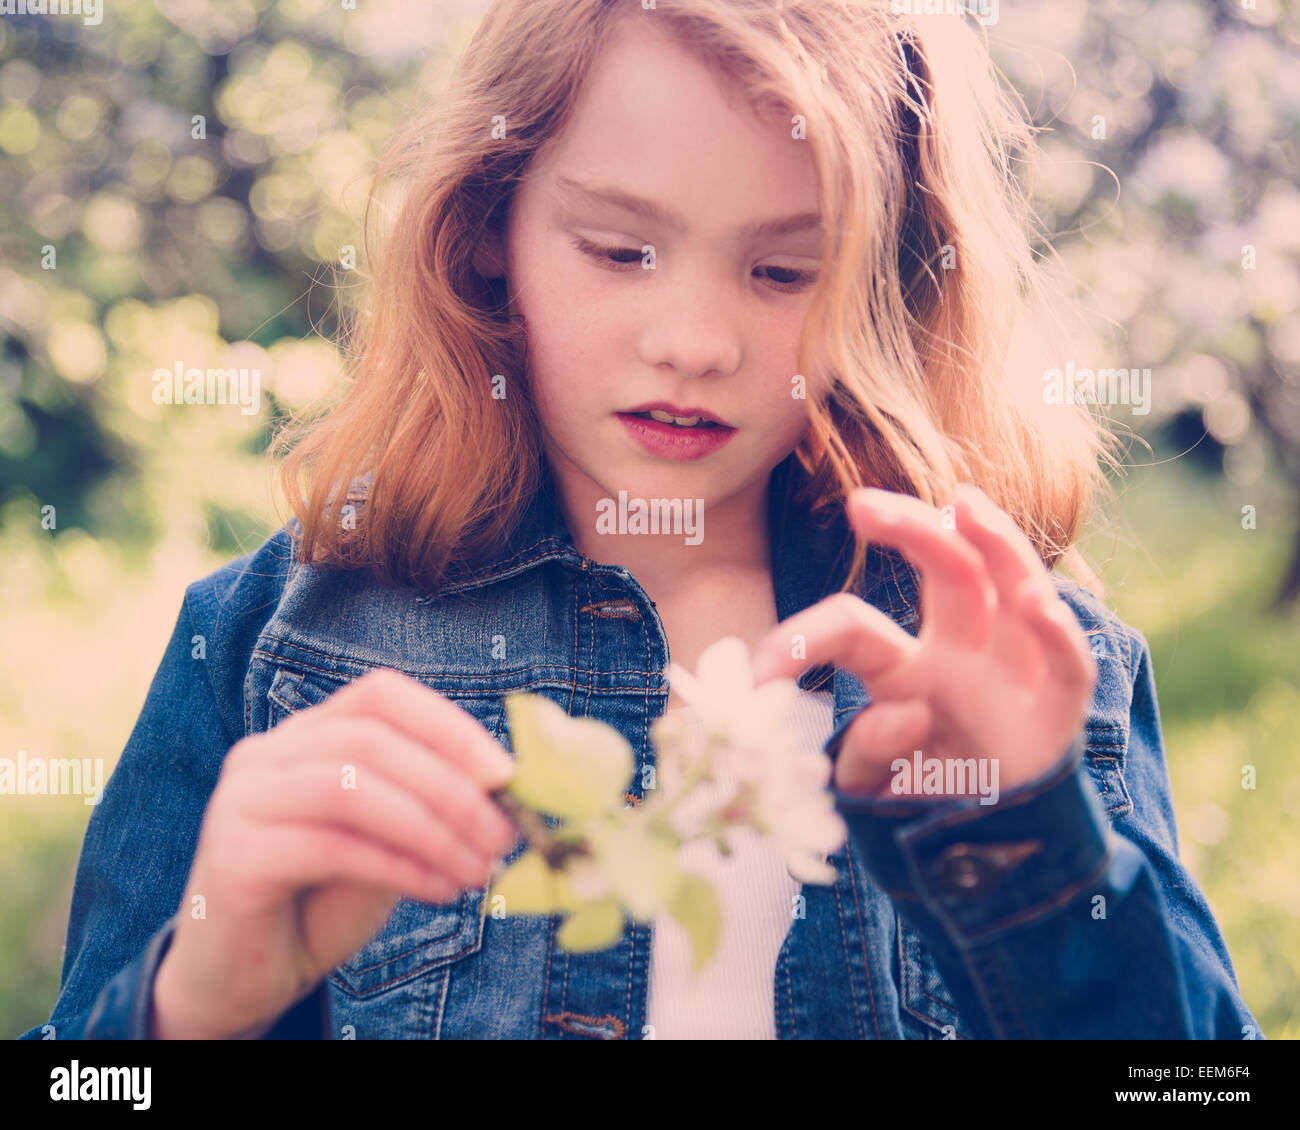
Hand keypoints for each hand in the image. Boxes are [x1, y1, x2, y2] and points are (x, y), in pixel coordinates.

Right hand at [151, 668, 518, 1038]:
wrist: (242, 978)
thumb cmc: (322, 901)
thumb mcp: (387, 841)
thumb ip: (426, 804)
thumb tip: (504, 787)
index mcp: (307, 734)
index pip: (381, 695)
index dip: (448, 726)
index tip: (506, 774)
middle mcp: (266, 753)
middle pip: (370, 739)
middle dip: (450, 786)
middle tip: (502, 835)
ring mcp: (241, 800)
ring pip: (350, 787)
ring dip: (430, 828)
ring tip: (477, 869)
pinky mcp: (233, 857)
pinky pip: (330, 847)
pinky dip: (398, 866)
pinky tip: (438, 890)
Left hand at [751, 484, 1096, 798]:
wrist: (990, 853)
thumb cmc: (922, 806)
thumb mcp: (874, 790)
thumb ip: (868, 758)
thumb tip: (901, 714)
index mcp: (900, 669)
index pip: (853, 628)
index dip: (806, 640)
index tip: (758, 675)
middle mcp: (959, 653)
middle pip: (945, 571)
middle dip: (909, 529)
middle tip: (861, 505)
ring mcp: (1012, 674)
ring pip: (1011, 589)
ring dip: (995, 544)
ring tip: (964, 506)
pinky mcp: (1057, 711)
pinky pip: (1067, 666)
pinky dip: (1058, 635)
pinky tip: (1036, 604)